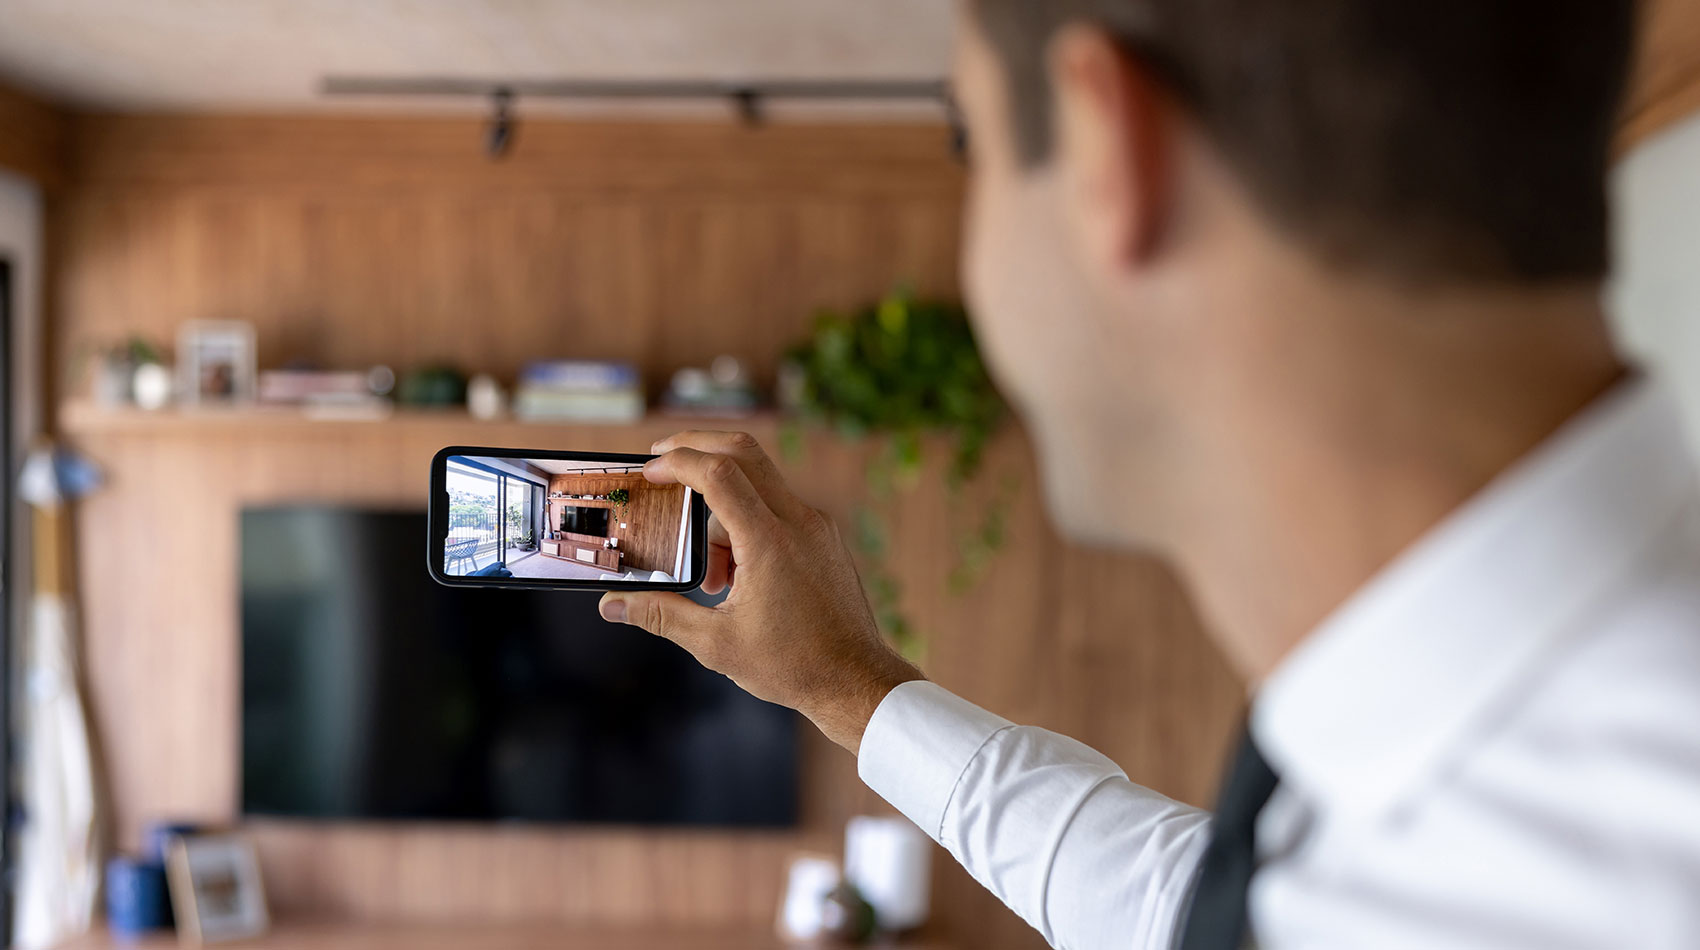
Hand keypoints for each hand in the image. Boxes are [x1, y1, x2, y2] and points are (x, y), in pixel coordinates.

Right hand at [597, 431, 923, 752]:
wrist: (857, 681)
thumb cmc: (794, 666)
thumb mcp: (717, 644)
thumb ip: (661, 616)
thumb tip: (614, 606)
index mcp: (770, 542)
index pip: (719, 473)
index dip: (678, 461)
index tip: (650, 470)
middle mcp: (799, 522)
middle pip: (743, 452)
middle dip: (697, 447)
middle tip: (662, 462)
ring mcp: (817, 526)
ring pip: (758, 485)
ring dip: (721, 511)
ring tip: (713, 577)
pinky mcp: (824, 538)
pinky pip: (777, 509)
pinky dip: (748, 524)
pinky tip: (739, 577)